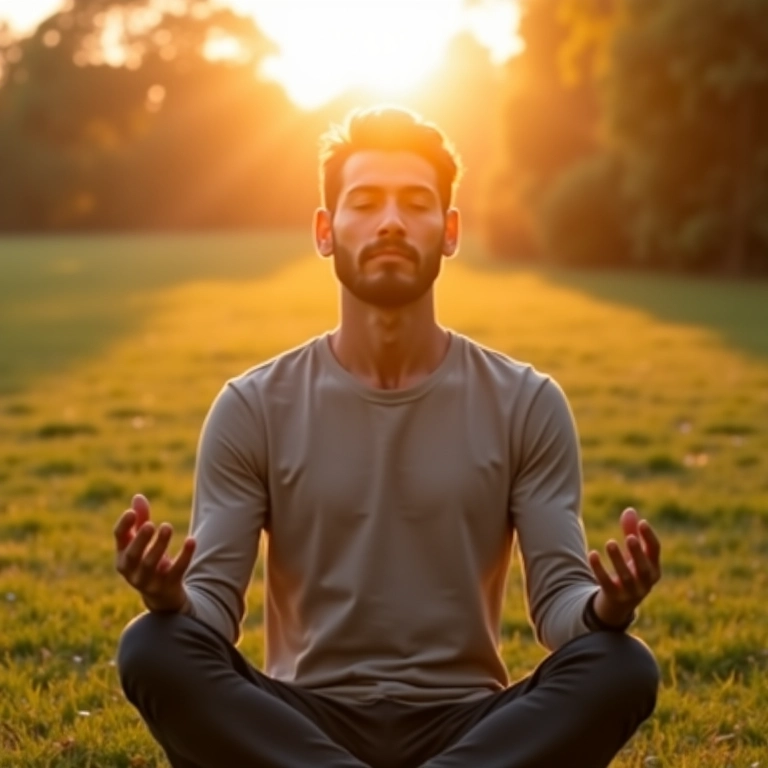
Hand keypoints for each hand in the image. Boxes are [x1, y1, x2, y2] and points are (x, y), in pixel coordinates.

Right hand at [114, 493, 195, 612]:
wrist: (161, 595)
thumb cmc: (148, 560)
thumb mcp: (143, 542)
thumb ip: (141, 520)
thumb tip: (138, 497)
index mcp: (123, 554)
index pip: (119, 538)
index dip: (124, 525)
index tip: (132, 512)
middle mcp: (131, 570)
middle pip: (133, 555)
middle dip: (140, 540)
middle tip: (151, 525)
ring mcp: (149, 580)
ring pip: (152, 564)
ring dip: (159, 545)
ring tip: (167, 527)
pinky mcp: (168, 585)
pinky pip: (177, 570)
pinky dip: (184, 555)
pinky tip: (192, 540)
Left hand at [588, 508, 660, 626]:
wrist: (620, 603)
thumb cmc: (630, 571)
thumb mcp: (632, 554)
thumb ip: (631, 532)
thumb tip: (630, 510)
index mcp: (654, 568)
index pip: (655, 551)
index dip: (649, 537)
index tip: (642, 522)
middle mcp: (645, 581)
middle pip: (644, 568)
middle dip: (637, 553)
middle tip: (629, 537)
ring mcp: (631, 592)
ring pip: (625, 576)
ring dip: (617, 560)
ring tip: (610, 542)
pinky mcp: (614, 596)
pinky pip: (606, 583)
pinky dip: (599, 569)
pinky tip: (592, 554)